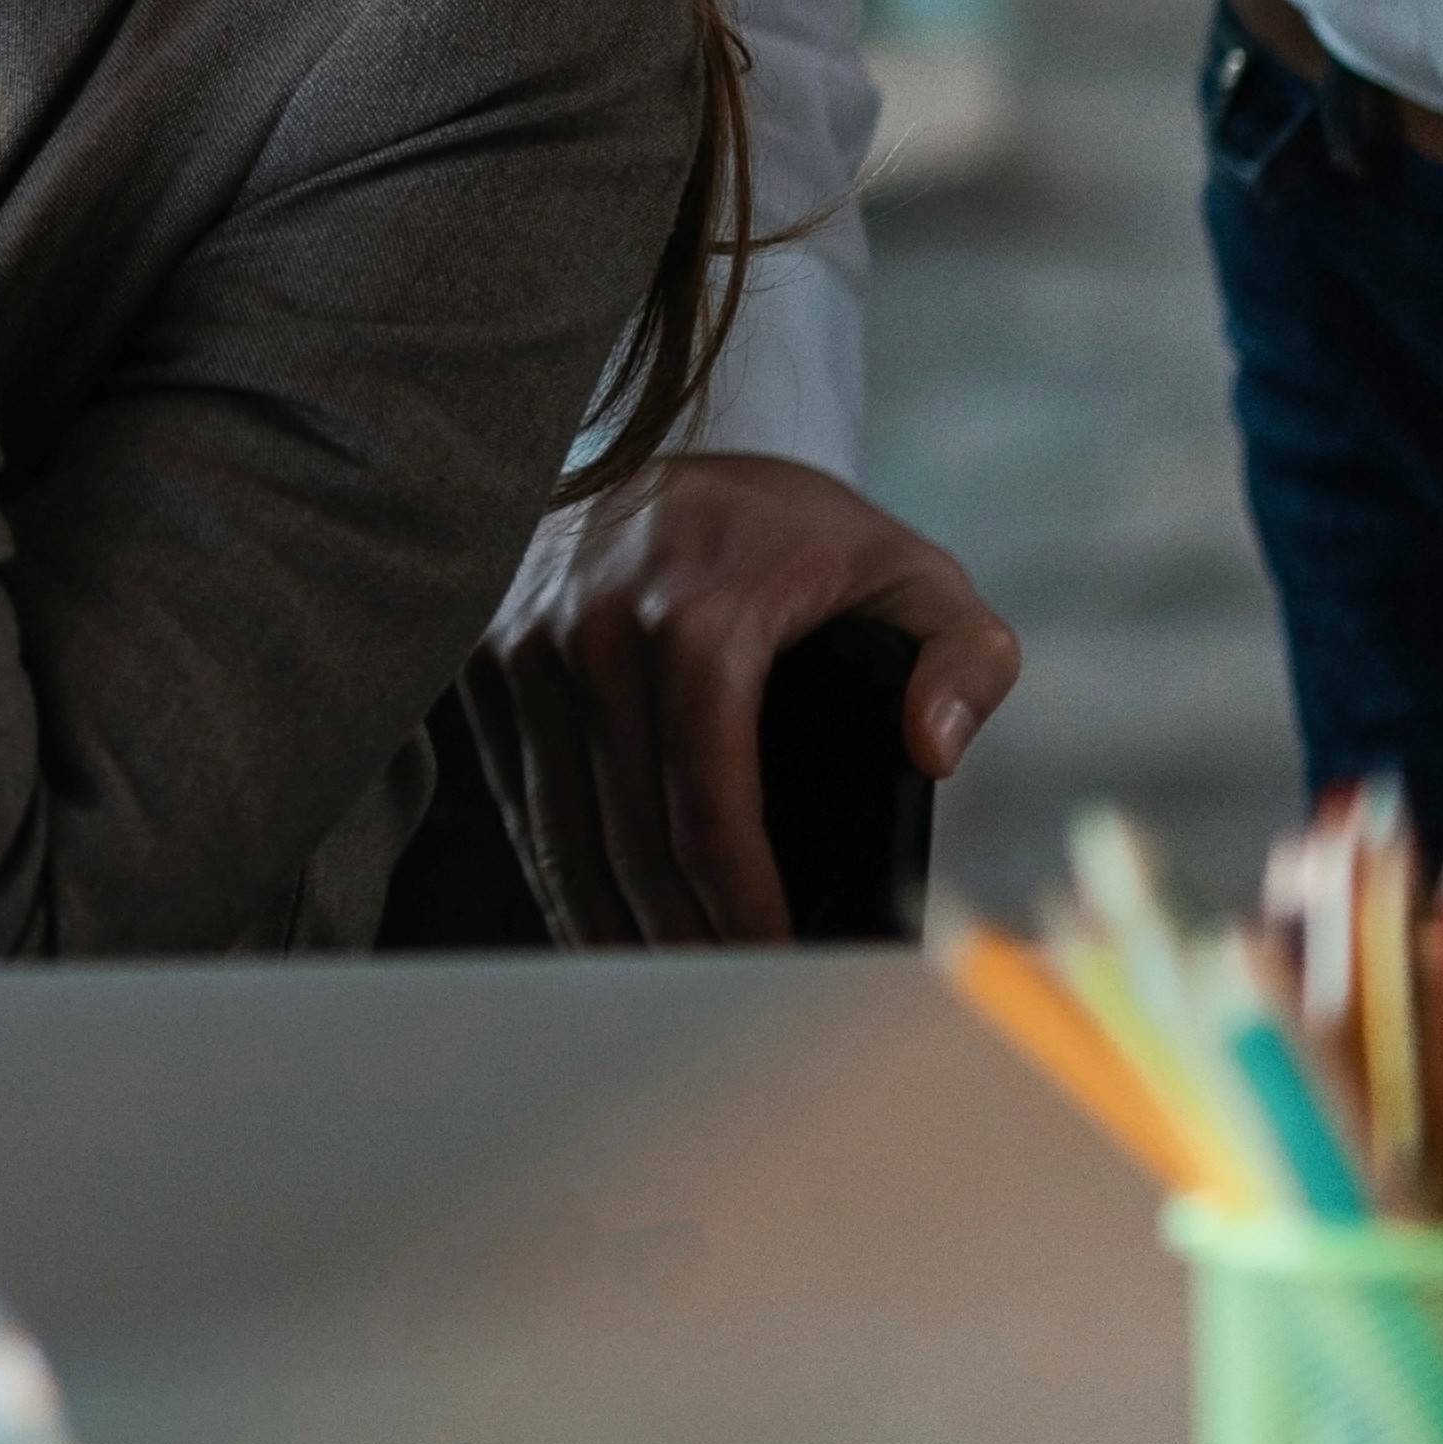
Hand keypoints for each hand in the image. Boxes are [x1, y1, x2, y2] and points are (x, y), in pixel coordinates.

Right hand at [489, 451, 1022, 943]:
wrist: (667, 443)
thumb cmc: (801, 533)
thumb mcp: (911, 574)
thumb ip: (963, 656)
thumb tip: (934, 752)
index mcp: (695, 611)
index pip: (707, 809)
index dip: (739, 909)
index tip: (774, 966)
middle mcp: (589, 623)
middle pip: (623, 838)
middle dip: (674, 938)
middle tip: (722, 1000)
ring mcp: (520, 635)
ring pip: (555, 829)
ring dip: (605, 922)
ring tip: (661, 980)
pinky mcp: (478, 647)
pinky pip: (515, 791)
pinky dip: (555, 866)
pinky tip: (598, 914)